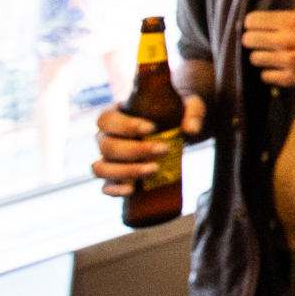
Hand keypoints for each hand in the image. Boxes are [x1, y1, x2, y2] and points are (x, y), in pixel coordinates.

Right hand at [91, 96, 206, 196]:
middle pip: (106, 146)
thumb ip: (192, 112)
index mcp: (114, 114)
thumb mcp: (188, 105)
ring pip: (102, 168)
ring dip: (126, 171)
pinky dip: (115, 190)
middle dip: (135, 150)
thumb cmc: (175, 112)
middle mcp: (104, 137)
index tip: (151, 128)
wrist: (173, 130)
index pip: (106, 119)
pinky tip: (132, 189)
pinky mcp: (114, 178)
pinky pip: (105, 187)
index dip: (125, 125)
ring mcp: (106, 159)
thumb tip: (191, 130)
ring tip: (154, 169)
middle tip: (164, 149)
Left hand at [242, 10, 294, 86]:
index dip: (252, 24)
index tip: (257, 27)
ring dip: (262, 57)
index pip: (252, 21)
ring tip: (274, 55)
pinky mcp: (293, 79)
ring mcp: (289, 61)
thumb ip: (289, 19)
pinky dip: (271, 73)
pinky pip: (266, 77)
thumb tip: (265, 22)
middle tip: (263, 42)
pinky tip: (282, 68)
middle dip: (254, 40)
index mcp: (292, 20)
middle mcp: (286, 40)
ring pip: (255, 59)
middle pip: (248, 40)